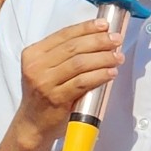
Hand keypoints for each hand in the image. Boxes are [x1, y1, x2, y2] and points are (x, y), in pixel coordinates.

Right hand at [1, 20, 123, 150]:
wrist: (33, 124)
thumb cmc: (44, 95)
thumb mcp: (45, 69)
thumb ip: (62, 55)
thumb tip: (96, 38)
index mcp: (33, 54)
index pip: (63, 34)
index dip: (86, 28)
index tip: (104, 25)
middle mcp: (36, 66)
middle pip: (73, 47)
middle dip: (99, 41)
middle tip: (115, 40)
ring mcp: (45, 83)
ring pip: (80, 63)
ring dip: (103, 58)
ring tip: (117, 57)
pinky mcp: (56, 98)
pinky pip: (83, 82)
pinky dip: (99, 75)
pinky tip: (111, 72)